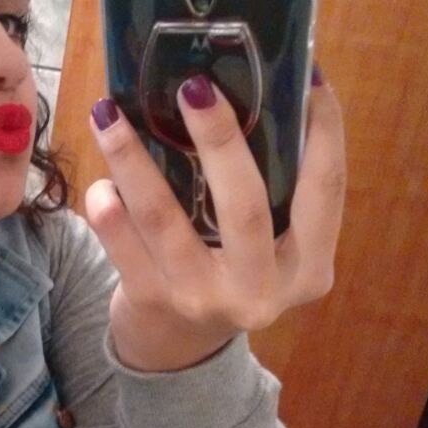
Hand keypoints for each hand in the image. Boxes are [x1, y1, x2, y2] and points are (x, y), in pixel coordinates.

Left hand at [85, 73, 346, 371]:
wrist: (175, 348)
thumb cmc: (228, 271)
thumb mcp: (268, 244)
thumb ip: (273, 190)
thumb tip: (258, 89)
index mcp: (307, 268)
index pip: (326, 190)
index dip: (325, 133)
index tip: (312, 78)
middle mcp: (260, 290)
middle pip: (244, 206)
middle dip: (219, 140)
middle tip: (195, 87)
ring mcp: (203, 299)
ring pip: (164, 219)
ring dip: (133, 160)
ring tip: (110, 114)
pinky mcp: (152, 301)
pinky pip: (121, 243)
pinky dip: (107, 208)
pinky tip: (101, 179)